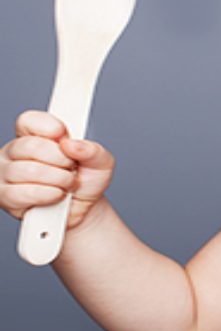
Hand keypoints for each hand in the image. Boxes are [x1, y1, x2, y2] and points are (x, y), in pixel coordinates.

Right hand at [1, 110, 115, 227]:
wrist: (82, 210)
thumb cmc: (86, 181)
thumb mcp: (101, 162)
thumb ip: (92, 149)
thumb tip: (71, 144)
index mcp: (35, 135)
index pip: (29, 120)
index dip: (48, 127)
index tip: (65, 136)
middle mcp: (15, 152)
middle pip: (29, 146)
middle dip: (60, 159)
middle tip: (71, 168)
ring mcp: (6, 174)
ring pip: (27, 170)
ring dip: (56, 179)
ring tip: (66, 184)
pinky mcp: (5, 196)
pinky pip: (22, 193)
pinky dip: (47, 195)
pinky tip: (56, 195)